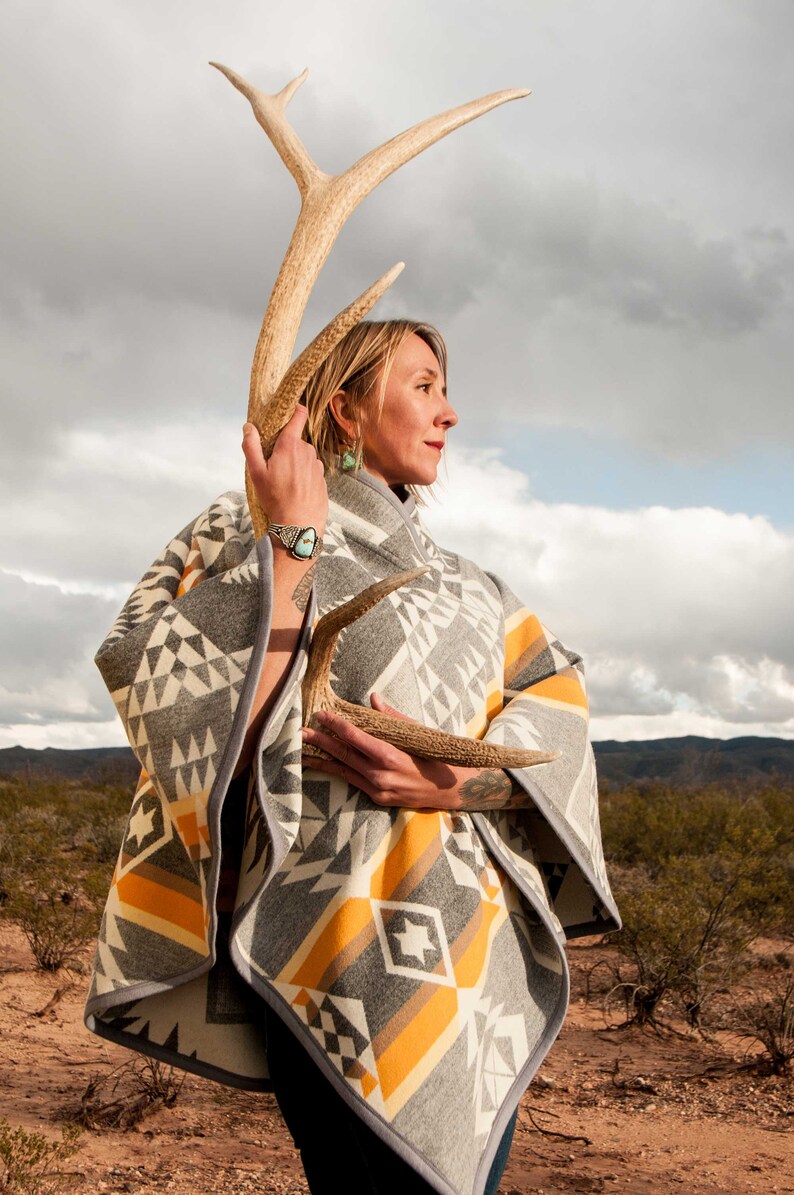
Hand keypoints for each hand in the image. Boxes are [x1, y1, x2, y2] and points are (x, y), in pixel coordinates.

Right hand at [242, 406, 327, 535]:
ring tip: (283, 483)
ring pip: (303, 457)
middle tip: (273, 466)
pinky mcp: (322, 479)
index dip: (294, 409)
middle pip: (295, 441)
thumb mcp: (256, 473)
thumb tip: (248, 427)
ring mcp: (317, 465)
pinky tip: (294, 491)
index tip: (289, 410)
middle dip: (285, 448)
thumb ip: (251, 446)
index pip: (298, 415)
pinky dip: (302, 476)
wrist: (299, 525)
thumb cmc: (276, 499)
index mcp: (290, 445)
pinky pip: (310, 471)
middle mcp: (307, 451)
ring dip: (294, 463)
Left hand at [301, 694, 526, 810]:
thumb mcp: (416, 734)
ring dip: (323, 760)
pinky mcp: (378, 799)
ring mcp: (378, 790)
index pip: (354, 737)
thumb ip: (391, 718)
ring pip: (344, 772)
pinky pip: (354, 782)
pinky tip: (328, 765)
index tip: (321, 715)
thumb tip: (373, 699)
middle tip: (301, 732)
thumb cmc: (435, 757)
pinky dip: (340, 771)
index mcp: (389, 756)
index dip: (336, 725)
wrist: (451, 790)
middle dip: (321, 742)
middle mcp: (380, 775)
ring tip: (304, 751)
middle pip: (343, 755)